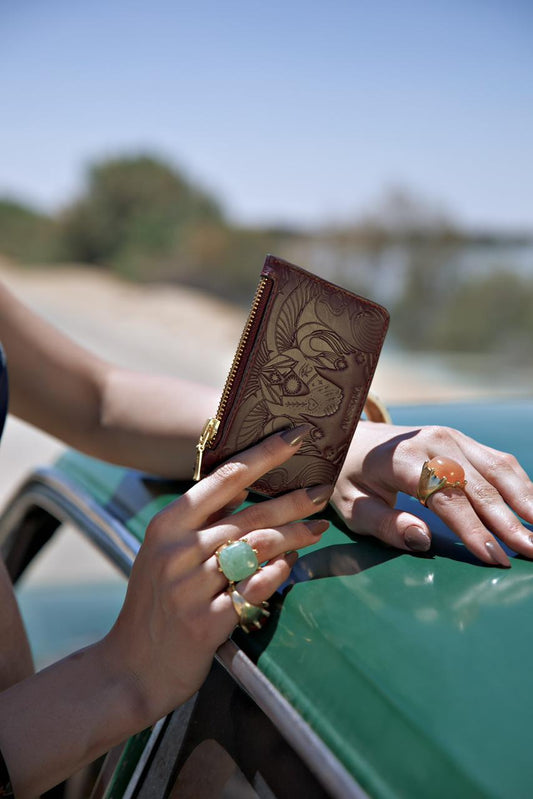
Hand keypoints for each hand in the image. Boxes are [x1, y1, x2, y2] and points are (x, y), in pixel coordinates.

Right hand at [103, 425, 330, 725]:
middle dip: (293, 500)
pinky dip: (279, 573)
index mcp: (167, 525)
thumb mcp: (163, 552)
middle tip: (323, 491)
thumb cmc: (154, 603)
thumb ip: (200, 520)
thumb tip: (244, 483)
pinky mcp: (207, 623)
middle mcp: (178, 551)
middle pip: (251, 514)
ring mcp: (191, 588)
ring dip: (295, 536)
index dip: (265, 454)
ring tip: (319, 529)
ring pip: (258, 549)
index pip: (225, 477)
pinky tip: (292, 564)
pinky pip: (257, 588)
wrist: (132, 667)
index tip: (297, 435)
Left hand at [332, 421, 532, 567]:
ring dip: (525, 502)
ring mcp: (452, 436)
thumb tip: (423, 540)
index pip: (445, 497)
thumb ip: (385, 524)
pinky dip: (520, 486)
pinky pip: (498, 462)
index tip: (494, 558)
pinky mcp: (463, 440)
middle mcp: (433, 441)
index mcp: (403, 458)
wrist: (351, 439)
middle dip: (508, 522)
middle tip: (531, 552)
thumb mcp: (352, 507)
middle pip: (478, 485)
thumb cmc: (349, 478)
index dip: (472, 529)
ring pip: (498, 469)